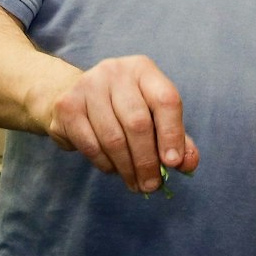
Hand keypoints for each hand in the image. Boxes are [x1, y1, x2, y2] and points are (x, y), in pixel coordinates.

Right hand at [40, 55, 200, 192]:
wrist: (74, 97)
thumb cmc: (123, 109)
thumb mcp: (154, 116)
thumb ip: (176, 138)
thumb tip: (187, 164)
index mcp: (143, 69)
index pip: (166, 100)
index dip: (172, 134)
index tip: (173, 163)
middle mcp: (115, 71)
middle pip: (138, 122)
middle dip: (147, 161)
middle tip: (151, 186)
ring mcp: (88, 86)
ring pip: (113, 138)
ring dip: (127, 168)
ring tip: (135, 184)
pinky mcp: (67, 105)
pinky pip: (91, 145)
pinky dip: (105, 164)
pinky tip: (112, 168)